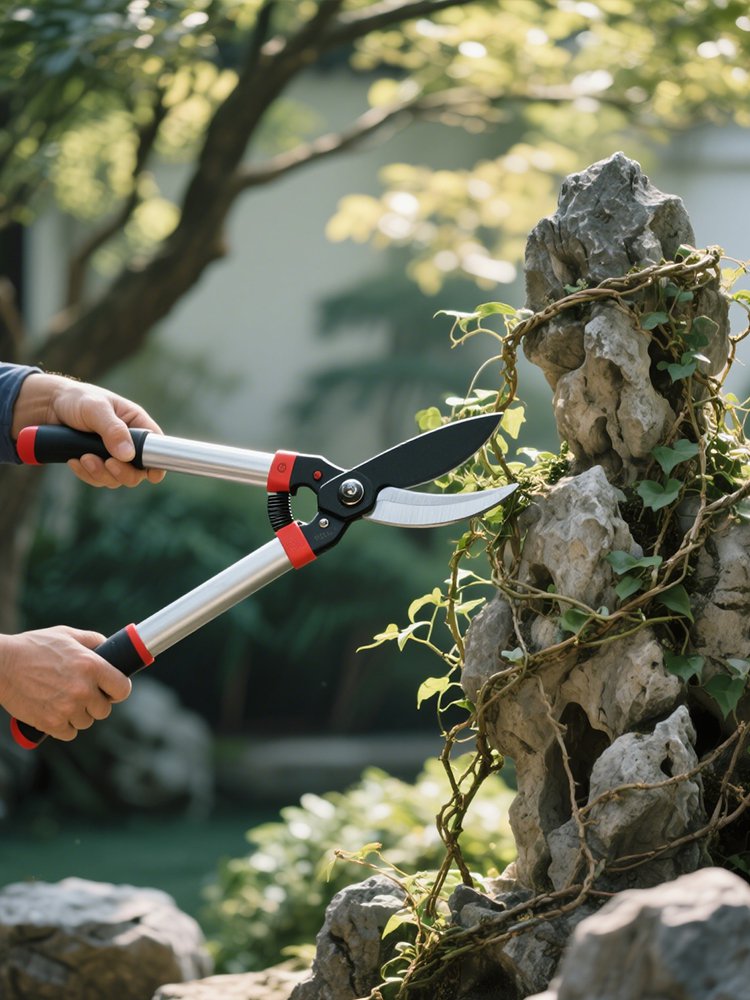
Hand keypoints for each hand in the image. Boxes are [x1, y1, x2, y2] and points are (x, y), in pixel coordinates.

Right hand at [0, 627, 131, 741]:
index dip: (117, 690)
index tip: (110, 690)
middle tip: (82, 694)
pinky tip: (55, 712)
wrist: (1, 665)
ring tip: (63, 700)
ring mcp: (67, 708)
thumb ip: (92, 641)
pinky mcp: (51, 723)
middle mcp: (83, 689)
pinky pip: (69, 733)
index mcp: (91, 666)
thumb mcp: (67, 635)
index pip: (122, 689)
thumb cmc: (34, 647)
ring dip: (78, 715)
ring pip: (86, 722)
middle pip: (105, 710)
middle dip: (96, 703)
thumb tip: (108, 647)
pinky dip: (63, 726)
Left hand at [11, 373, 164, 487]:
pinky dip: (87, 474)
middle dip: (122, 472)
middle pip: (138, 471)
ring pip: (117, 478)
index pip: (156, 447)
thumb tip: (128, 454)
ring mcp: (112, 454)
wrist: (47, 407)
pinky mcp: (96, 463)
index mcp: (135, 423)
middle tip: (108, 463)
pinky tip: (74, 461)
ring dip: (100, 473)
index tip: (152, 475)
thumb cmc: (76, 399)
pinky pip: (98, 479)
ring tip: (83, 458)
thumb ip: (112, 429)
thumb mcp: (95, 408)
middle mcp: (127, 441)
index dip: (157, 463)